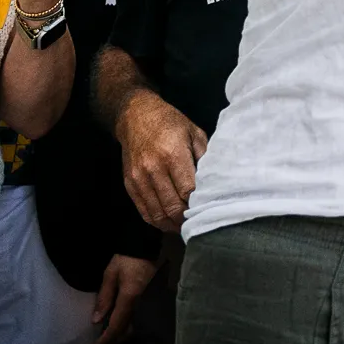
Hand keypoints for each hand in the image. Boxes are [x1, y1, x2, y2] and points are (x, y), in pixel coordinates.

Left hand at [92, 253, 156, 343]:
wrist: (150, 245)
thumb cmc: (128, 258)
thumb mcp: (110, 274)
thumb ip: (104, 297)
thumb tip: (96, 320)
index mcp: (129, 298)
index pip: (117, 325)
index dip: (106, 338)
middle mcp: (142, 304)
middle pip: (128, 329)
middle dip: (115, 337)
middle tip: (103, 338)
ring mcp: (149, 302)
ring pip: (136, 325)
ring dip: (123, 331)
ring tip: (112, 329)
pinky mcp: (153, 298)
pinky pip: (140, 317)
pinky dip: (130, 322)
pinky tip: (123, 318)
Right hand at [116, 93, 208, 230]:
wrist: (136, 116)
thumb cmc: (170, 123)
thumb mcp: (194, 133)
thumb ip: (204, 157)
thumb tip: (213, 181)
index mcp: (173, 155)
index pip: (188, 191)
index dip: (199, 204)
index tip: (209, 208)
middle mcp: (154, 169)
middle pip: (172, 206)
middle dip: (187, 218)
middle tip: (199, 222)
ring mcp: (139, 178)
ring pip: (157, 213)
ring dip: (172, 224)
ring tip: (185, 226)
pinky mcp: (130, 184)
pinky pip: (143, 210)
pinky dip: (156, 220)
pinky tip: (168, 222)